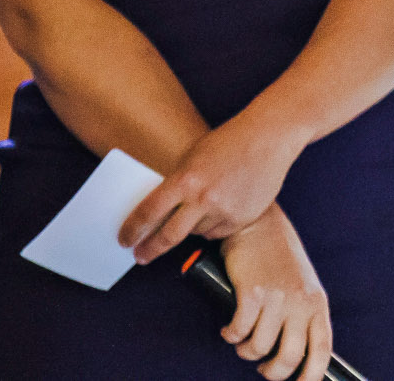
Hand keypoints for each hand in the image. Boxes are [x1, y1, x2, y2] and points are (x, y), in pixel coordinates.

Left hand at [122, 113, 305, 262]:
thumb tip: (159, 212)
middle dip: (150, 249)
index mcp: (186, 180)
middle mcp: (203, 198)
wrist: (269, 138)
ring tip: (208, 202)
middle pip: (168, 236)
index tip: (124, 240)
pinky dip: (216, 223)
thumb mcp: (193, 158)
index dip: (132, 230)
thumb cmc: (228, 142)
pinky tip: (225, 204)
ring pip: (196, 232)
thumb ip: (177, 184)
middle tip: (141, 256)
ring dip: (193, 226)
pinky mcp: (243, 218)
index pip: (148, 213)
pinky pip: (219, 231)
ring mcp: (225, 211)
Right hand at [217, 207, 332, 380]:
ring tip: (243, 340)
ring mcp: (278, 298)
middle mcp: (301, 302)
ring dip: (245, 351)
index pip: (322, 350)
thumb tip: (295, 354)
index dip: (311, 376)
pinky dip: (230, 336)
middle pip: (288, 359)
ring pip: (257, 349)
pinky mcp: (252, 293)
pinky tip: (230, 329)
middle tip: (262, 367)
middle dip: (270, 372)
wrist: (259, 224)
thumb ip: (302, 314)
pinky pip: (238, 332)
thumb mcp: (302, 286)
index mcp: (318, 303)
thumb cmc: (279, 259)